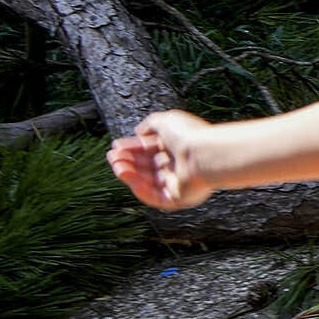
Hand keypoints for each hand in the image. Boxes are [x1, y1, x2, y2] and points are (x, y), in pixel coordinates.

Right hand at [108, 111, 222, 210]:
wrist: (205, 155)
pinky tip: (127, 176)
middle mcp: (177, 165)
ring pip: (147, 182)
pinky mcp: (178, 198)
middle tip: (112, 156)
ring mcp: (178, 183)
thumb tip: (139, 132)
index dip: (131, 148)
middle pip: (146, 166)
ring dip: (129, 174)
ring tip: (117, 165)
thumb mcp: (167, 121)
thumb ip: (151, 124)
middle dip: (128, 161)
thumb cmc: (189, 136)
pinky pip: (154, 196)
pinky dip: (138, 188)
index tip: (115, 146)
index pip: (150, 149)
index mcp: (177, 147)